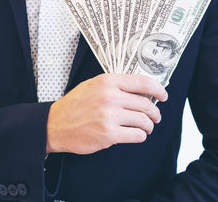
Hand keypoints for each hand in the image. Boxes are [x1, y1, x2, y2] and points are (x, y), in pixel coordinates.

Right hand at [46, 74, 167, 154]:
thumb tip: (140, 90)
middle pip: (146, 104)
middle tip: (154, 118)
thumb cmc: (73, 106)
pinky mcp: (109, 134)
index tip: (163, 95)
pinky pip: (137, 135)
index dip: (158, 89)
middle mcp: (109, 97)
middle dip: (154, 113)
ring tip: (144, 128)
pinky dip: (140, 136)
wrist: (54, 125)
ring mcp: (109, 116)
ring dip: (148, 126)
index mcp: (107, 82)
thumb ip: (114, 86)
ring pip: (144, 121)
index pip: (142, 82)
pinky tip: (135, 135)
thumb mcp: (92, 86)